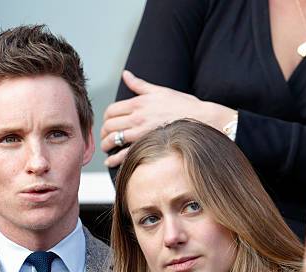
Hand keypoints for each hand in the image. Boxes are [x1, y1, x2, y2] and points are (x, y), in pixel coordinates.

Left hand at [101, 70, 235, 166]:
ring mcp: (140, 133)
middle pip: (109, 125)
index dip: (106, 118)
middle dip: (103, 132)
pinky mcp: (146, 146)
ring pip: (113, 139)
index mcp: (138, 103)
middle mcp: (137, 118)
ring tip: (106, 148)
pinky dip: (113, 159)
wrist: (202, 121)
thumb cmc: (183, 106)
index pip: (112, 110)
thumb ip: (140, 85)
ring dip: (105, 145)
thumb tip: (126, 74)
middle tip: (105, 136)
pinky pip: (124, 154)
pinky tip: (110, 162)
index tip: (108, 123)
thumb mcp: (160, 91)